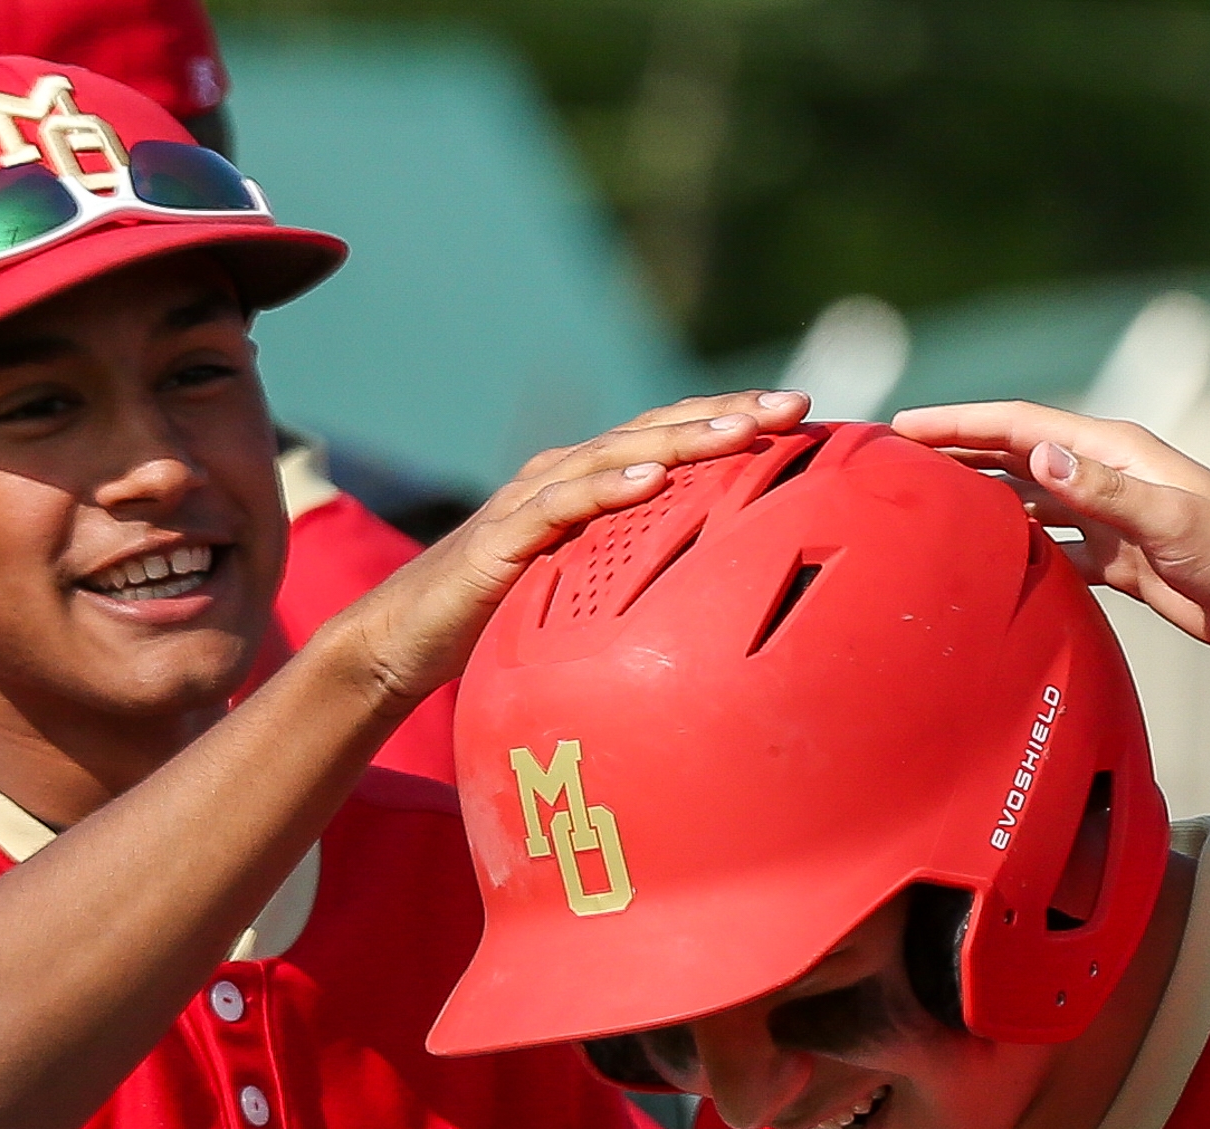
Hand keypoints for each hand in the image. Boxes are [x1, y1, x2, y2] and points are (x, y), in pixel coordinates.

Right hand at [336, 390, 810, 705]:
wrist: (404, 641)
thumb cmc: (502, 618)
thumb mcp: (591, 595)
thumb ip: (644, 578)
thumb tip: (723, 598)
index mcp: (594, 484)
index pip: (676, 438)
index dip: (736, 419)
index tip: (806, 415)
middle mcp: (567, 476)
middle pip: (658, 430)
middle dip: (729, 414)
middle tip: (795, 405)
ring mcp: (532, 501)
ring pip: (617, 456)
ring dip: (682, 441)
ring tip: (741, 432)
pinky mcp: (503, 538)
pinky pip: (561, 508)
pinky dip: (607, 489)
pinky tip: (651, 481)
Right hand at [890, 399, 1209, 661]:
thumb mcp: (1170, 520)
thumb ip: (1105, 490)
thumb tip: (1039, 455)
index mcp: (1113, 451)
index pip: (1018, 426)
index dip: (958, 423)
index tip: (904, 428)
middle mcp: (1106, 475)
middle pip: (1015, 456)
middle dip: (957, 454)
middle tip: (895, 463)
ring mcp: (1111, 518)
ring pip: (1029, 502)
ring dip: (981, 502)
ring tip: (926, 509)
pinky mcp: (1120, 559)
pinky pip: (1054, 548)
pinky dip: (1017, 550)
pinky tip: (984, 563)